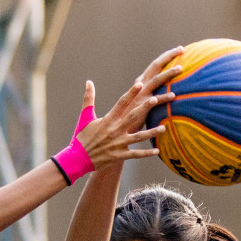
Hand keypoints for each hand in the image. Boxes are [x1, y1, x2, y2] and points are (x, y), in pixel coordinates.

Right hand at [74, 49, 182, 170]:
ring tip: (163, 127)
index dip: (130, 93)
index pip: (121, 103)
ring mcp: (118, 144)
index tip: (140, 84)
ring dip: (151, 132)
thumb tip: (89, 82)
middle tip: (156, 98)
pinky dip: (146, 153)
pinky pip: (136, 154)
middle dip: (144, 108)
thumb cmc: (82, 137)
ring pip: (138, 137)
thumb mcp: (85, 117)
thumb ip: (89, 99)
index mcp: (107, 119)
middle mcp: (114, 130)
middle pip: (132, 116)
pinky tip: (157, 151)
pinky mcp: (120, 156)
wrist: (77, 159)